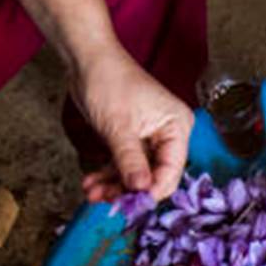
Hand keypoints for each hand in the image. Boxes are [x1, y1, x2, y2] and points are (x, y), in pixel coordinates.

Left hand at [72, 45, 194, 202]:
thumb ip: (130, 161)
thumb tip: (141, 191)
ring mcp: (152, 139)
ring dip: (114, 186)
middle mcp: (170, 135)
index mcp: (177, 128)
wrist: (87, 60)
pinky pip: (125, 165)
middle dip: (129, 190)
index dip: (152, 190)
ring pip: (137, 174)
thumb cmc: (109, 82)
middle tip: (106, 202)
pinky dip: (109, 175)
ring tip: (92, 193)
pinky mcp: (134, 140)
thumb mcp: (119, 126)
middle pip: (155, 176)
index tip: (131, 205)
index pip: (171, 171)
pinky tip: (93, 183)